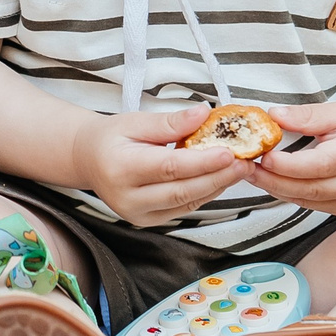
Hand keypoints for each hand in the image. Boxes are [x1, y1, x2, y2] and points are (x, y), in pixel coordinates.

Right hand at [73, 105, 251, 226]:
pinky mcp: (149, 221)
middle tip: (245, 162)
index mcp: (120, 168)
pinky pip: (184, 208)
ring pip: (187, 202)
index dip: (202, 162)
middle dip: (218, 177)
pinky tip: (221, 178)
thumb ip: (171, 122)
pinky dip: (205, 193)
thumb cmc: (111, 138)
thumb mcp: (135, 121)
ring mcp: (137, 214)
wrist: (89, 160)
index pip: (169, 167)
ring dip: (217, 186)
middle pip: (182, 191)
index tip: (230, 152)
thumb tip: (204, 114)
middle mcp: (127, 198)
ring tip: (240, 168)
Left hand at [244, 101, 335, 215]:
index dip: (289, 164)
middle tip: (245, 167)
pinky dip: (291, 193)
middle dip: (274, 179)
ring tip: (252, 173)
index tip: (263, 156)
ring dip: (277, 188)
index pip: (320, 164)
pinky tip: (273, 181)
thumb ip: (309, 115)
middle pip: (311, 187)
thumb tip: (274, 115)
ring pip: (309, 200)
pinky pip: (313, 204)